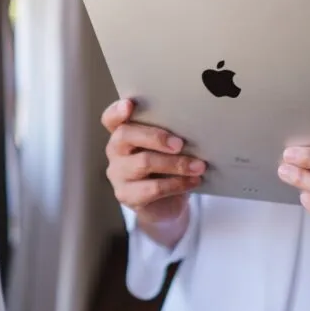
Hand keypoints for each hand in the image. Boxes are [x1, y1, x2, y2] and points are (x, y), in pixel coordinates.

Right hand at [102, 99, 205, 226]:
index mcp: (123, 133)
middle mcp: (115, 151)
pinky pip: (153, 188)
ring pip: (144, 162)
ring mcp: (118, 174)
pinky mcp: (127, 195)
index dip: (117, 111)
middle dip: (155, 137)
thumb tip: (193, 125)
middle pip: (125, 135)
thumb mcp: (167, 147)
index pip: (111, 118)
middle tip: (180, 143)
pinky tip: (193, 181)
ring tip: (198, 166)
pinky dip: (178, 183)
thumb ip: (170, 134)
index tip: (129, 105)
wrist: (165, 205)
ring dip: (176, 163)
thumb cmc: (167, 168)